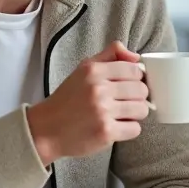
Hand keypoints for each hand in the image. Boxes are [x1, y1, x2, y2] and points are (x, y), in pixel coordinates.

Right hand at [27, 41, 149, 163]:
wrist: (46, 129)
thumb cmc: (68, 99)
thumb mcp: (84, 69)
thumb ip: (110, 55)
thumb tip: (136, 56)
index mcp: (94, 71)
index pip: (134, 70)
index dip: (136, 79)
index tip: (128, 86)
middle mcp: (99, 89)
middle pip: (142, 90)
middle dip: (137, 97)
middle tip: (124, 102)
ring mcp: (102, 111)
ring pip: (142, 109)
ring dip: (135, 114)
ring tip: (121, 115)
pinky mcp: (105, 132)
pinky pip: (135, 129)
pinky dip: (128, 129)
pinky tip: (116, 127)